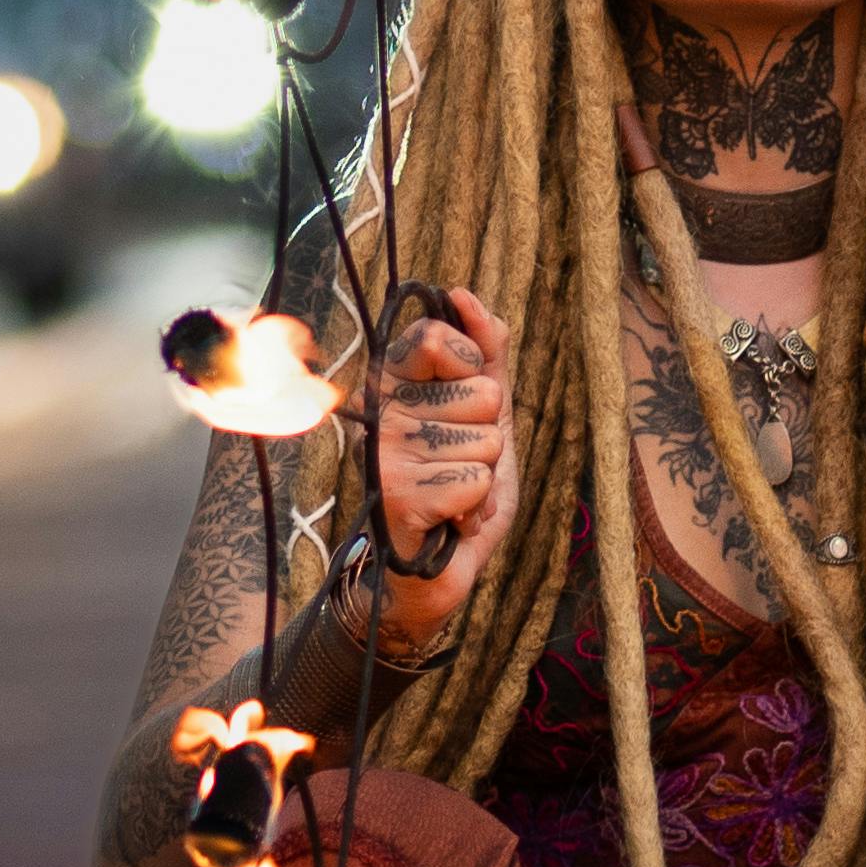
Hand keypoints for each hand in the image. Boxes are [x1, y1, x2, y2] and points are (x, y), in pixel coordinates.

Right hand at [368, 287, 517, 642]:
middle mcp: (378, 411)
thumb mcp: (480, 414)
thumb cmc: (456, 484)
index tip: (457, 404)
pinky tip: (449, 520)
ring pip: (486, 443)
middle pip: (482, 394)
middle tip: (455, 463)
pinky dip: (476, 509)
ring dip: (484, 478)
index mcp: (391, 382)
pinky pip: (477, 483)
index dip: (470, 369)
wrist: (429, 569)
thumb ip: (484, 354)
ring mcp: (383, 452)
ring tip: (452, 495)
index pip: (437, 336)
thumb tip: (468, 297)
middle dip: (487, 436)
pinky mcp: (396, 494)